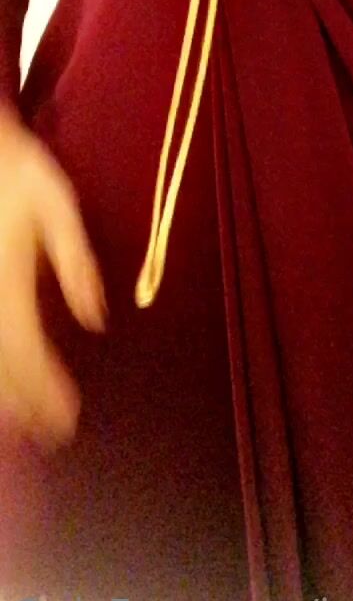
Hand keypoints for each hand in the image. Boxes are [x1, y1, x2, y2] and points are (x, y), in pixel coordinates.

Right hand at [0, 105, 106, 446]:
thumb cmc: (12, 168)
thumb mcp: (56, 201)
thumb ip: (76, 261)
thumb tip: (96, 318)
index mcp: (6, 283)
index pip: (26, 354)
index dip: (45, 394)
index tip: (67, 419)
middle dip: (21, 406)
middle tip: (49, 432)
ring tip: (22, 421)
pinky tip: (1, 383)